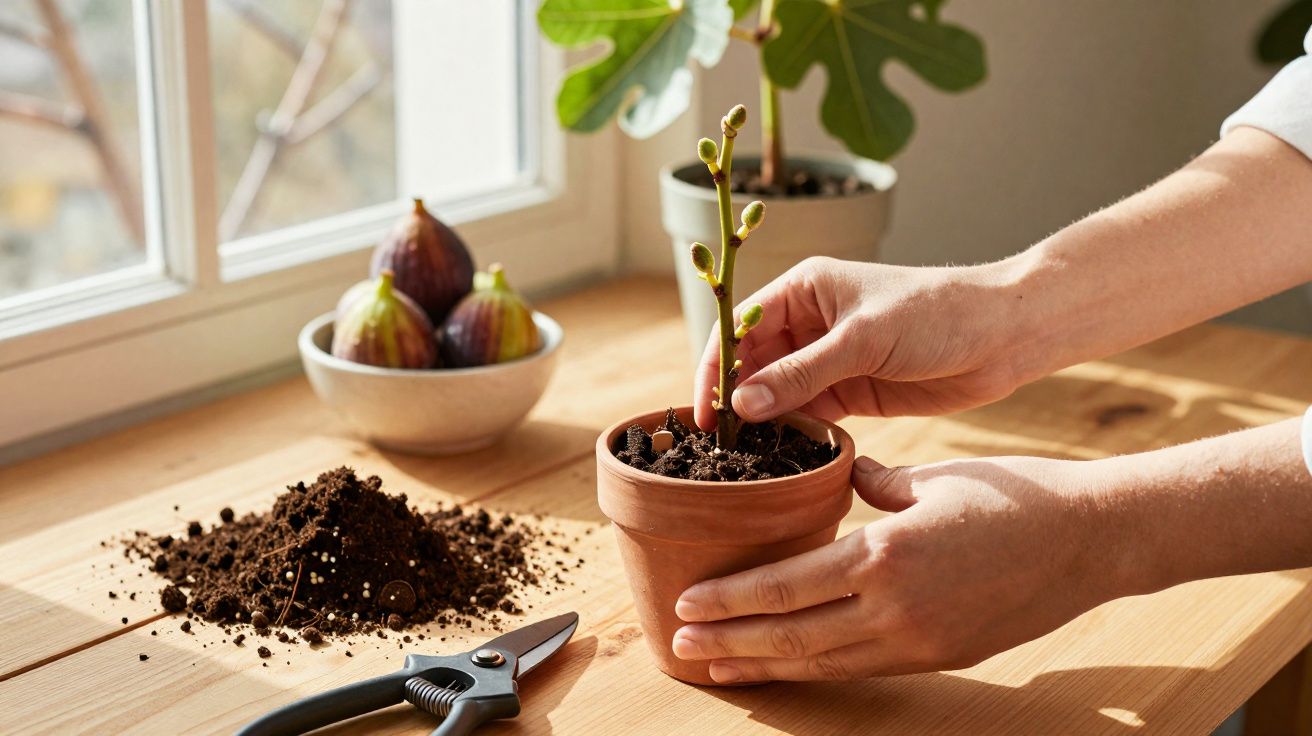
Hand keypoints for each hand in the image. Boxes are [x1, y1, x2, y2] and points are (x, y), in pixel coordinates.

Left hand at [670, 455, 1124, 681]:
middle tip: (680, 644)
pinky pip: (862, 668)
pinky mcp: (940, 656)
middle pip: (792, 634)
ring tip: (718, 666)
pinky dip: (817, 669)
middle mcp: (894, 607)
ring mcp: (918, 640)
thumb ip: (872, 484)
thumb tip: (839, 474)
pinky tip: (789, 666)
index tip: (688, 603)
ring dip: (765, 665)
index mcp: (885, 553)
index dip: (731, 599)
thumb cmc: (1013, 495)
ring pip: (823, 661)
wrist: (1092, 541)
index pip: (787, 585)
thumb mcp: (930, 476)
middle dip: (730, 641)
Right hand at [693, 256, 1029, 430]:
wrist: (1003, 337)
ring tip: (746, 458)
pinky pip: (809, 416)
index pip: (740, 328)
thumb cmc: (935, 315)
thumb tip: (741, 404)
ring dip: (764, 421)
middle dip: (736, 399)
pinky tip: (784, 458)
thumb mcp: (861, 341)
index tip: (705, 411)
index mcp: (804, 290)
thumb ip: (800, 374)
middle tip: (721, 446)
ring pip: (778, 394)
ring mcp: (830, 360)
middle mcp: (810, 323)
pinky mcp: (852, 393)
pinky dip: (795, 435)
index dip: (716, 368)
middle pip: (753, 364)